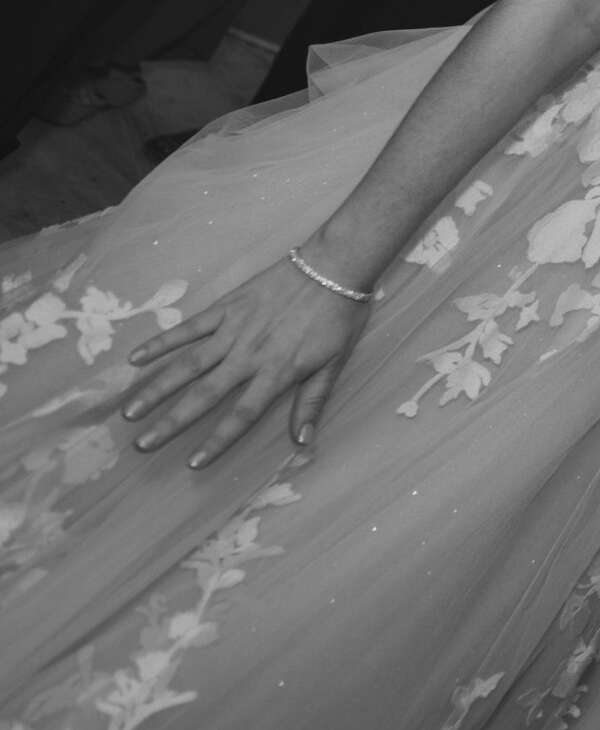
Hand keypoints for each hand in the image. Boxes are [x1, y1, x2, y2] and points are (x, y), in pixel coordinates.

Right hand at [122, 259, 369, 465]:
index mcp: (277, 372)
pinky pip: (189, 327)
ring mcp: (234, 330)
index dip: (218, 440)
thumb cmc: (339, 316)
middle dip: (172, 422)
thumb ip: (313, 402)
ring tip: (130, 411)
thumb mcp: (335, 363)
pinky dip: (161, 342)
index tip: (193, 463)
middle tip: (142, 445)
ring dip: (157, 388)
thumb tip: (304, 442)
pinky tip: (135, 358)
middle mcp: (249, 355)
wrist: (335, 265)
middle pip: (204, 395)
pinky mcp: (226, 307)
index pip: (242, 415)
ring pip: (188, 364)